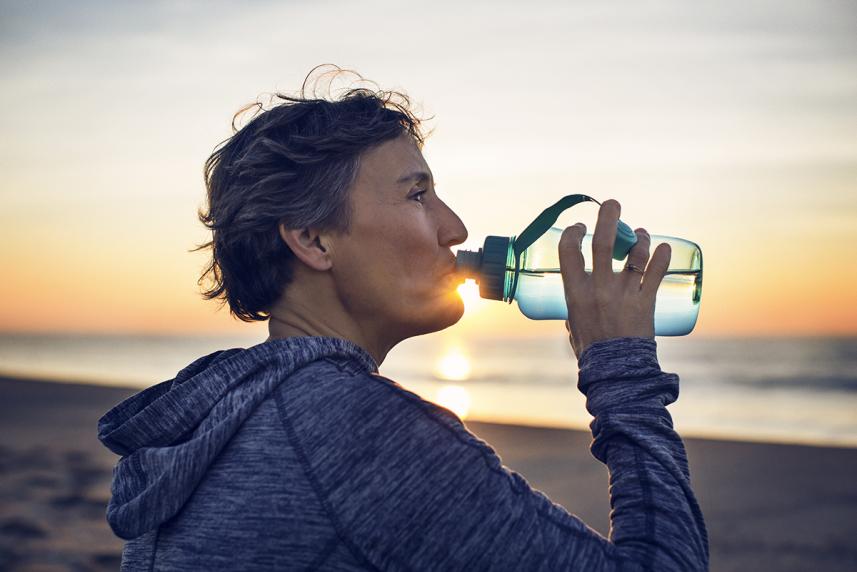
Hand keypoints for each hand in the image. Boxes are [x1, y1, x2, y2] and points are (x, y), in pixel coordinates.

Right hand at [558, 199, 670, 359]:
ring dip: (640, 238)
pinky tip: (664, 247)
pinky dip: (662, 256)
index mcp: (575, 292)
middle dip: (609, 217)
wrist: (616, 371)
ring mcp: (624, 294)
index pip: (568, 250)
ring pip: (635, 254)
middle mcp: (599, 288)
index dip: (574, 232)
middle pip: (604, 242)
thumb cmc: (591, 351)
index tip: (580, 227)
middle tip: (613, 205)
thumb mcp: (574, 325)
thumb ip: (576, 310)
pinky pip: (656, 272)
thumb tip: (577, 305)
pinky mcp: (646, 302)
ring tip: (642, 234)